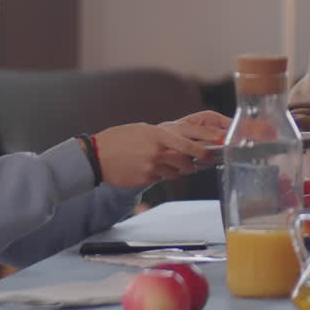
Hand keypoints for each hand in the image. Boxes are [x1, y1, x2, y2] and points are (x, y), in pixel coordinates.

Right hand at [92, 110, 229, 187]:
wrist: (96, 155)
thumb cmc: (119, 138)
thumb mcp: (144, 129)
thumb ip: (164, 136)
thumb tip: (182, 142)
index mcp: (160, 135)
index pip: (190, 144)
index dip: (204, 151)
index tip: (212, 153)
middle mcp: (158, 151)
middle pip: (187, 162)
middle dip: (194, 164)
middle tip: (195, 163)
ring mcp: (152, 167)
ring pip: (176, 173)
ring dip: (177, 170)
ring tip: (165, 163)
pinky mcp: (146, 179)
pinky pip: (162, 178)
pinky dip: (161, 175)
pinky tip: (151, 168)